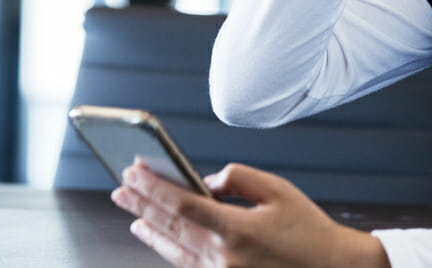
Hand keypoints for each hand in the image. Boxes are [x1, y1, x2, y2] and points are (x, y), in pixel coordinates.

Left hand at [112, 161, 388, 267]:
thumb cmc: (310, 231)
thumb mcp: (280, 191)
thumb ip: (240, 179)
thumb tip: (208, 180)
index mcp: (237, 230)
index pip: (183, 205)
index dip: (153, 188)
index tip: (133, 172)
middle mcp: (224, 258)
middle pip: (171, 228)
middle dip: (142, 206)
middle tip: (121, 189)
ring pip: (174, 251)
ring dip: (150, 229)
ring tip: (132, 214)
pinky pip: (188, 265)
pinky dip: (169, 249)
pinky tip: (159, 238)